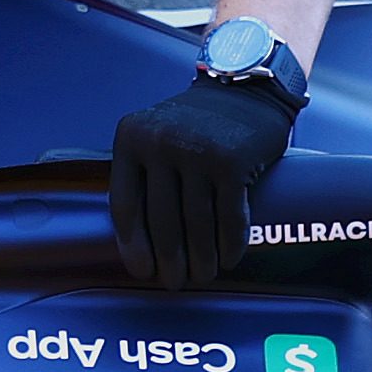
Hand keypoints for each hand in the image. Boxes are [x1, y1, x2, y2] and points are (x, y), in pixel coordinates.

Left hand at [110, 70, 296, 289]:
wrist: (246, 88)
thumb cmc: (199, 123)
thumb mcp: (157, 135)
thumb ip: (144, 172)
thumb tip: (142, 240)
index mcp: (131, 139)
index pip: (124, 205)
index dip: (133, 245)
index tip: (143, 270)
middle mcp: (160, 143)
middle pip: (161, 220)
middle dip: (170, 260)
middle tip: (177, 283)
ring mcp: (197, 152)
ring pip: (197, 223)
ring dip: (202, 258)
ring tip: (204, 276)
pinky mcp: (233, 162)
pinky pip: (230, 217)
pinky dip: (231, 244)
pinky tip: (230, 259)